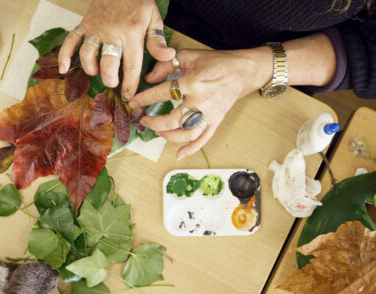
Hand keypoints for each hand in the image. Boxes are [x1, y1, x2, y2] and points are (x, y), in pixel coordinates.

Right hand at [57, 0, 174, 99]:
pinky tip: (64, 69)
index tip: (129, 96)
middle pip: (107, 64)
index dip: (130, 84)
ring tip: (97, 72)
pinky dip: (64, 55)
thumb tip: (168, 57)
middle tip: (113, 83)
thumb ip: (158, 41)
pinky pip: (70, 41)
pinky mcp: (84, 25)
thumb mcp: (153, 18)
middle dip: (110, 79)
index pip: (131, 66)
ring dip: (91, 68)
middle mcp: (112, 33)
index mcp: (131, 34)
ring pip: (87, 54)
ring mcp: (95, 29)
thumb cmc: (137, 2)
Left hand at [129, 48, 272, 158]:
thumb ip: (166, 64)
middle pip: (172, 120)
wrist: (243, 71)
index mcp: (191, 83)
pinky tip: (179, 154)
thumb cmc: (215, 62)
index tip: (133, 102)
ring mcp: (209, 114)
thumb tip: (148, 77)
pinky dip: (191, 149)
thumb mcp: (188, 56)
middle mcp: (200, 101)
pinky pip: (203, 139)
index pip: (161, 94)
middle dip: (154, 123)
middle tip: (144, 120)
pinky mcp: (216, 121)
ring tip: (158, 132)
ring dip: (168, 136)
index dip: (144, 99)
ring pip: (185, 133)